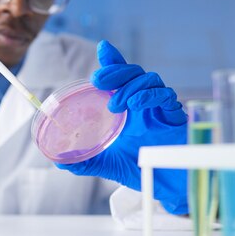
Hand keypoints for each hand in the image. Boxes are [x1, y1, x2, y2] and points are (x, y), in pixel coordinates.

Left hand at [56, 40, 187, 213]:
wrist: (167, 187)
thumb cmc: (141, 170)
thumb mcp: (108, 164)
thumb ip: (85, 161)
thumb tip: (59, 160)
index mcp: (128, 109)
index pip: (120, 77)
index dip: (113, 61)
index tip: (103, 48)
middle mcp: (144, 104)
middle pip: (133, 73)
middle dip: (116, 70)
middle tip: (99, 81)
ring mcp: (161, 108)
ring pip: (149, 79)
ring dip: (130, 86)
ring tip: (115, 104)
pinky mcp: (175, 117)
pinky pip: (166, 96)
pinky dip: (151, 95)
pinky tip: (136, 104)